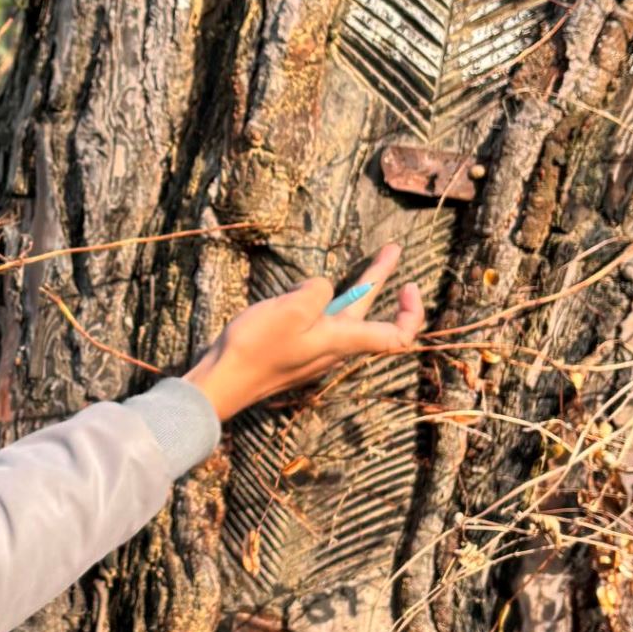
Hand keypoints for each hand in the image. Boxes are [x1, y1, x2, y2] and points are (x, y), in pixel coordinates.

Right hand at [184, 243, 423, 421]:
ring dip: (352, 286)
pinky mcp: (292, 347)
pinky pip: (316, 320)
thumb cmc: (256, 349)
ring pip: (340, 313)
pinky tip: (302, 289)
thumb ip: (318, 291)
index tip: (408, 286)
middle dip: (379, 278)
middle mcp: (333, 347)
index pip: (396, 336)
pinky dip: (319, 299)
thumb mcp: (291, 310)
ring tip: (354, 262)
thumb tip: (322, 289)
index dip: (411, 314)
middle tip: (392, 249)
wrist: (221, 382)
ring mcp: (312, 348)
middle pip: (367, 313)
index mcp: (342, 340)